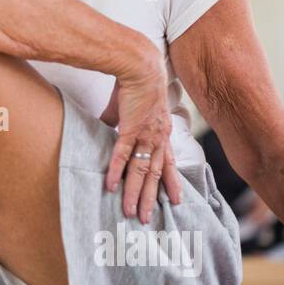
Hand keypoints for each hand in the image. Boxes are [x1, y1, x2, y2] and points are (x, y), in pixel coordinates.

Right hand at [102, 52, 182, 223]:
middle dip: (152, 198)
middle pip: (155, 175)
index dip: (172, 183)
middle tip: (148, 219)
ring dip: (135, 194)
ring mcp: (144, 135)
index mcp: (161, 133)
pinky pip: (122, 156)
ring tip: (131, 212)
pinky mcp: (129, 129)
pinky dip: (117, 172)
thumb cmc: (136, 83)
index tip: (176, 200)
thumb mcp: (133, 108)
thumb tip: (108, 127)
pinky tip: (111, 187)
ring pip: (140, 171)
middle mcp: (157, 138)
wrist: (139, 65)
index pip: (169, 164)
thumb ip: (122, 122)